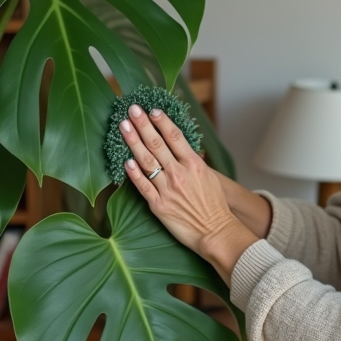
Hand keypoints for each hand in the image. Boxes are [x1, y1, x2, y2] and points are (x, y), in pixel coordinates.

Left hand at [120, 104, 256, 282]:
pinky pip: (142, 186)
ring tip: (124, 126)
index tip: (152, 110)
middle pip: (157, 143)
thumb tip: (182, 149)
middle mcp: (179, 173)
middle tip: (131, 109)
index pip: (175, 136)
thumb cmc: (215, 206)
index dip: (162, 122)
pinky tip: (125, 160)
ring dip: (133, 141)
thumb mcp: (209, 177)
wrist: (216, 232)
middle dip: (142, 124)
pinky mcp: (158, 206)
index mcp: (194, 164)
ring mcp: (167, 189)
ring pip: (146, 160)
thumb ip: (193, 162)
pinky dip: (133, 172)